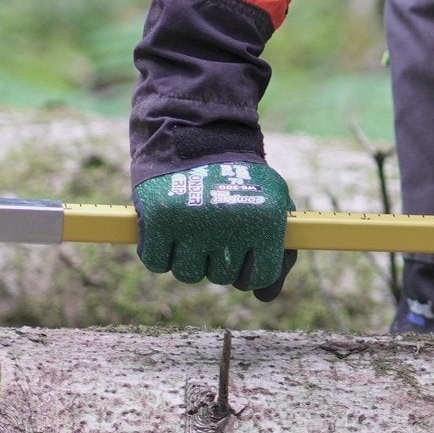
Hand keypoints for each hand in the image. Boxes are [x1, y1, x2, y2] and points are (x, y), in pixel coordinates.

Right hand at [135, 161, 295, 299]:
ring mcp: (194, 223)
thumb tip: (265, 296)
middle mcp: (232, 224)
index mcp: (267, 220)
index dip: (247, 270)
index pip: (258, 278)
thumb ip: (277, 253)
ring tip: (193, 224)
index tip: (242, 252)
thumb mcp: (271, 206)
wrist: (196, 136)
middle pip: (221, 278)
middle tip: (215, 225)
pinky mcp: (160, 219)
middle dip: (217, 258)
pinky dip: (158, 251)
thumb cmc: (239, 180)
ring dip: (188, 256)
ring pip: (188, 274)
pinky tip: (169, 226)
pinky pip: (156, 263)